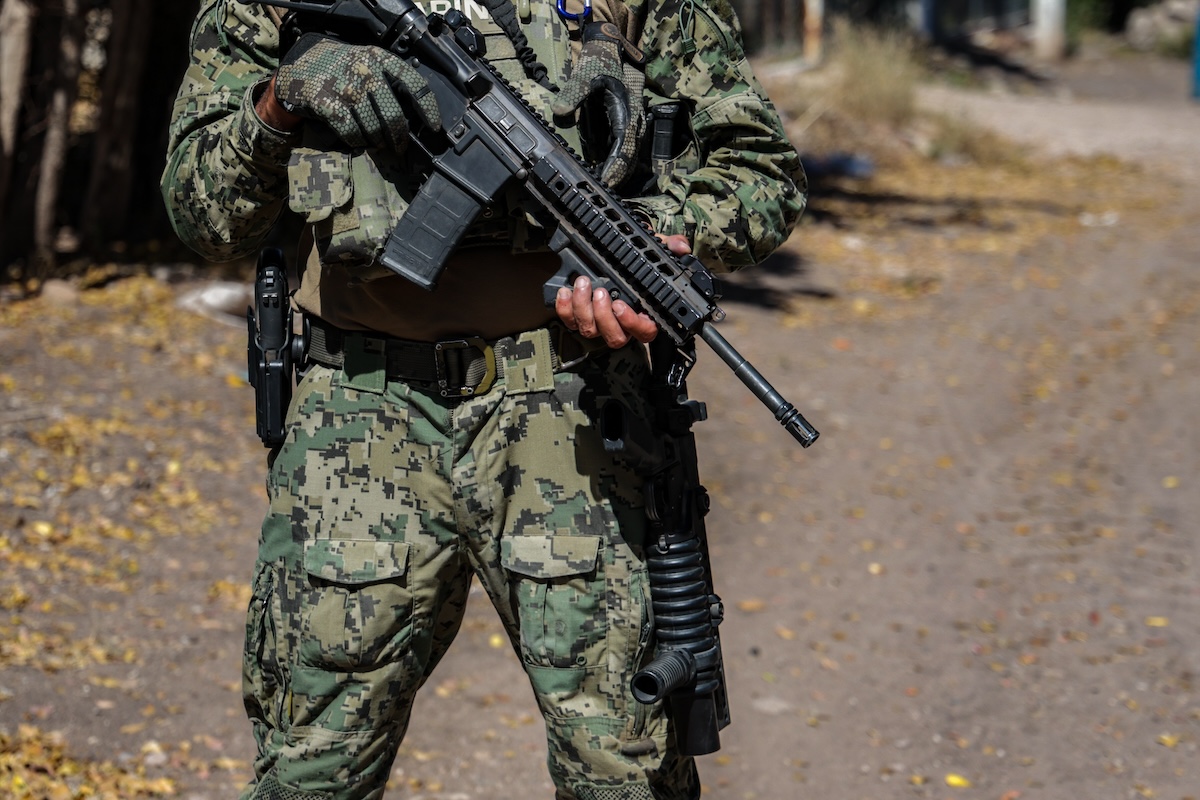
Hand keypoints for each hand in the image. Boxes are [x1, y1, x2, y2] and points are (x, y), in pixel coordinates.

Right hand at [273, 33, 440, 150]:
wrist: (303, 64)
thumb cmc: (344, 68)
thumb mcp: (369, 61)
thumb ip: (390, 80)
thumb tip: (416, 115)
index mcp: (380, 58)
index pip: (414, 83)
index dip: (428, 108)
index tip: (434, 126)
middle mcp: (365, 71)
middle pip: (394, 115)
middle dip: (400, 137)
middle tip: (400, 146)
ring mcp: (346, 88)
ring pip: (374, 128)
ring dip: (378, 141)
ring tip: (378, 143)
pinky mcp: (328, 104)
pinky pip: (352, 133)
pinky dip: (358, 142)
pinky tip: (360, 141)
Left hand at [550, 22, 645, 186]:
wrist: (611, 52)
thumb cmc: (600, 63)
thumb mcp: (584, 75)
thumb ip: (572, 93)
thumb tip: (559, 111)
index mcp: (627, 113)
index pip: (623, 147)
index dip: (614, 167)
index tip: (604, 182)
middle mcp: (633, 122)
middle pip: (630, 158)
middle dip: (617, 177)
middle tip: (601, 194)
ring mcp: (631, 126)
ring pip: (629, 158)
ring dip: (618, 175)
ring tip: (602, 190)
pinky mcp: (624, 127)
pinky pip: (622, 151)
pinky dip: (614, 165)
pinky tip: (603, 176)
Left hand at [554, 234, 691, 347]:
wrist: (601, 259)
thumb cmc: (629, 262)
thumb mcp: (650, 252)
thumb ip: (667, 248)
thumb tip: (680, 247)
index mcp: (642, 315)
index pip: (644, 331)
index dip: (632, 323)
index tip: (621, 305)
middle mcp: (620, 324)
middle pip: (614, 338)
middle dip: (604, 316)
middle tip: (600, 292)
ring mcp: (598, 324)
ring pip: (590, 331)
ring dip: (583, 308)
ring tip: (583, 284)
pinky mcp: (577, 318)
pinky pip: (569, 322)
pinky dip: (564, 308)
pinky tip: (566, 291)